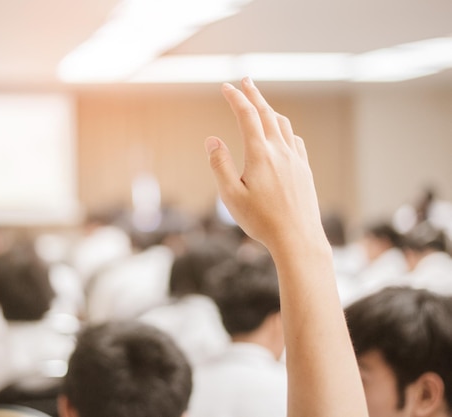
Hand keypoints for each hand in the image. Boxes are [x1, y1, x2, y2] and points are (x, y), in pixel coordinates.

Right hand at [205, 78, 325, 253]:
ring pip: (282, 124)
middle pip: (266, 113)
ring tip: (260, 105)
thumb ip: (220, 165)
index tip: (225, 87)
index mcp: (260, 154)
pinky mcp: (304, 170)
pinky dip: (284, 129)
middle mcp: (280, 151)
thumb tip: (212, 139)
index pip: (246, 115)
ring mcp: (295, 159)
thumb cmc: (261, 221)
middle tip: (244, 80)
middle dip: (254, 94)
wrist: (298, 239)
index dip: (235, 98)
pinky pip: (294, 140)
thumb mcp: (231, 196)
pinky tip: (281, 134)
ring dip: (269, 110)